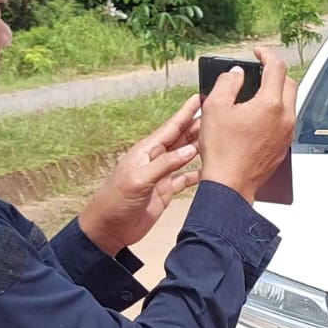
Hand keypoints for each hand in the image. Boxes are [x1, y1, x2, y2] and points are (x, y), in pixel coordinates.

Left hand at [79, 94, 203, 254]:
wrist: (108, 229)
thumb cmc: (115, 202)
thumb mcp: (139, 179)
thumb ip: (164, 164)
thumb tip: (189, 150)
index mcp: (146, 151)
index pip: (170, 128)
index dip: (186, 113)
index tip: (199, 98)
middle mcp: (155, 160)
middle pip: (181, 139)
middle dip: (198, 126)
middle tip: (218, 114)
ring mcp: (161, 175)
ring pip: (185, 156)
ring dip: (200, 147)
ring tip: (218, 137)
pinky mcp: (166, 191)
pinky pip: (186, 178)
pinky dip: (198, 173)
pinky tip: (210, 169)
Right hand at [198, 47, 297, 204]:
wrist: (231, 185)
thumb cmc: (222, 151)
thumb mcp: (214, 108)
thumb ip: (227, 83)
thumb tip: (235, 73)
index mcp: (271, 104)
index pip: (277, 68)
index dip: (267, 54)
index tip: (258, 52)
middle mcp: (285, 117)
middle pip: (290, 83)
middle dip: (276, 72)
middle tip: (259, 71)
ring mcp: (287, 133)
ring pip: (290, 103)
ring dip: (277, 92)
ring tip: (255, 93)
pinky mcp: (284, 145)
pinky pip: (285, 120)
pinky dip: (275, 110)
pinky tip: (257, 115)